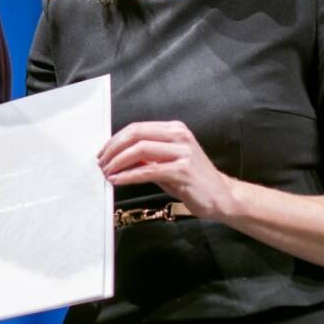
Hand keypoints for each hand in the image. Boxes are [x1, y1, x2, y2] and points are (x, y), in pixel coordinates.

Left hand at [99, 121, 236, 220]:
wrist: (222, 196)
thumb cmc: (193, 180)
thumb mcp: (167, 162)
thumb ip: (147, 156)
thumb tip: (118, 156)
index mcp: (174, 129)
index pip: (137, 128)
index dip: (115, 139)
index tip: (103, 152)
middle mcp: (179, 136)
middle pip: (136, 134)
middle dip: (113, 148)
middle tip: (101, 162)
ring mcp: (182, 152)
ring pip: (140, 150)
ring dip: (118, 162)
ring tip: (107, 172)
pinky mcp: (182, 171)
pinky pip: (148, 171)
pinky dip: (128, 175)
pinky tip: (117, 180)